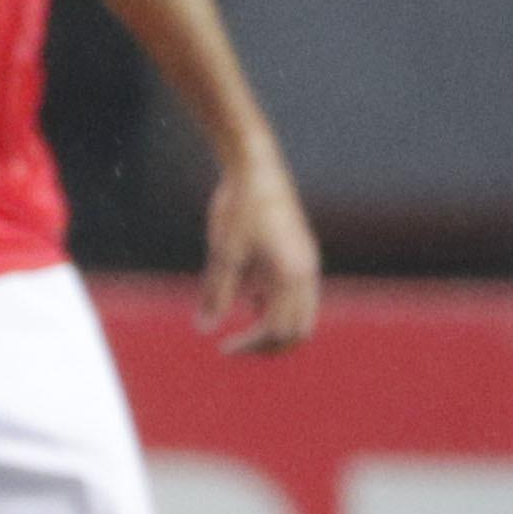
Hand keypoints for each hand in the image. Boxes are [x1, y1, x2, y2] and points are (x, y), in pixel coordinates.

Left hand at [199, 159, 320, 355]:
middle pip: (299, 329)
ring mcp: (305, 262)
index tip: (223, 348)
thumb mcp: (223, 252)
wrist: (255, 165)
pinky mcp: (297, 254)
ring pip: (300, 312)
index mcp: (292, 274)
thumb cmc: (238, 205)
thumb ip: (216, 292)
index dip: (252, 345)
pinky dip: (274, 305)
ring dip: (273, 326)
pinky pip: (293, 293)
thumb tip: (205, 329)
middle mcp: (306, 271)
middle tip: (235, 348)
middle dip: (270, 345)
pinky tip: (247, 300)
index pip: (279, 330)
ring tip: (239, 330)